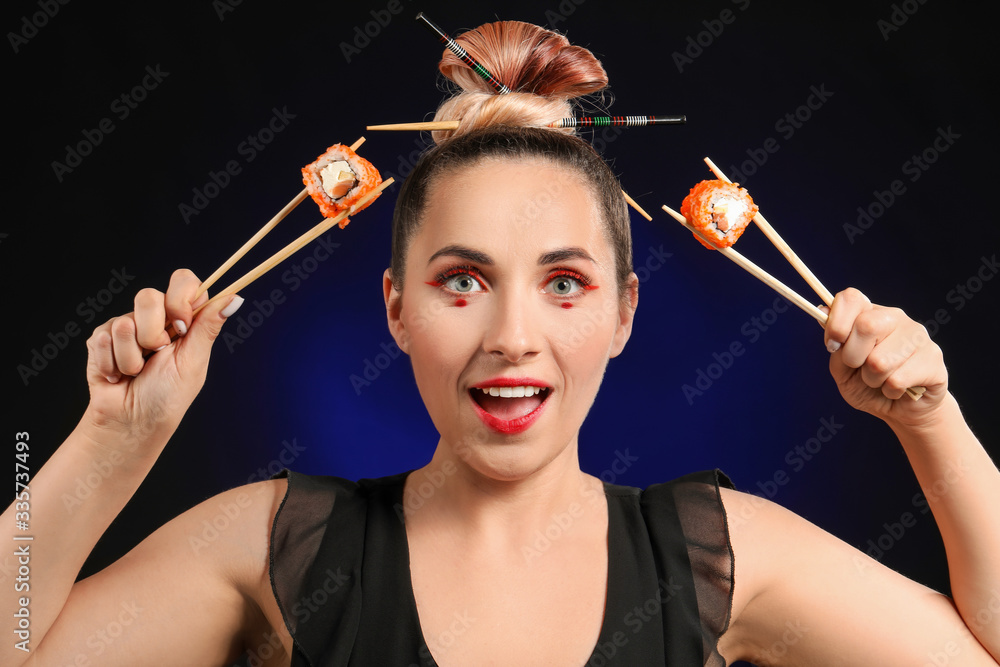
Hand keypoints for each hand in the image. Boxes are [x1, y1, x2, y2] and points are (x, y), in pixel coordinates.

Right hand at [82, 269, 241, 444]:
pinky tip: (118, 376)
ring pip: (123, 321)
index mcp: (183, 320)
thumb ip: (208, 326)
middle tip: (157, 355)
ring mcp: (126, 327)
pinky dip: (113, 364)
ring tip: (137, 372)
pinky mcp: (102, 339)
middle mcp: (155, 318)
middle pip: (147, 295)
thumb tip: (235, 297)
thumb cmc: (168, 397)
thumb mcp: (193, 361)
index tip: (181, 325)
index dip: (179, 298)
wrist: (132, 423)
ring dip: (132, 357)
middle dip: (152, 334)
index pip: (183, 281)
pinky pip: (103, 338)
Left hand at [824, 288, 947, 426]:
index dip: (836, 324)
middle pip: (866, 326)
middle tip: (860, 369)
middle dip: (853, 357)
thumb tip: (823, 310)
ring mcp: (918, 336)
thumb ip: (835, 344)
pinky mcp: (934, 358)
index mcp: (870, 314)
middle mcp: (896, 318)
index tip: (832, 346)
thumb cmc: (868, 387)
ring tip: (882, 381)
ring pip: (880, 360)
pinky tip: (899, 389)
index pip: (851, 299)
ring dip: (872, 380)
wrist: (900, 410)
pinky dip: (890, 391)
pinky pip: (897, 380)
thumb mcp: (842, 369)